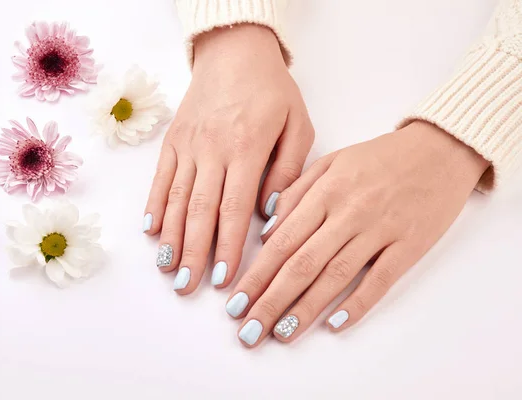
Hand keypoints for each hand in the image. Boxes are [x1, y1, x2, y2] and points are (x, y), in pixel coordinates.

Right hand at [144, 24, 314, 292]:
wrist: (235, 52)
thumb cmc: (272, 91)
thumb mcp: (298, 125)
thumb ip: (288, 170)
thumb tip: (268, 213)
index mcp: (247, 148)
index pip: (235, 209)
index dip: (228, 247)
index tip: (224, 279)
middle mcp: (212, 150)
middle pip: (200, 211)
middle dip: (194, 252)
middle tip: (188, 286)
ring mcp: (188, 145)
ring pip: (176, 198)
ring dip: (171, 237)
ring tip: (167, 268)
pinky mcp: (172, 140)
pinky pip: (160, 177)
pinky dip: (154, 205)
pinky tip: (150, 231)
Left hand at [226, 121, 489, 346]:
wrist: (440, 150)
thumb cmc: (379, 157)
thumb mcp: (332, 161)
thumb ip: (296, 193)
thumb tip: (267, 230)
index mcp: (325, 191)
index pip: (282, 241)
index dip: (256, 275)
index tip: (235, 302)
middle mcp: (348, 213)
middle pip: (303, 264)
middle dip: (271, 300)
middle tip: (249, 330)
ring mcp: (380, 230)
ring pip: (336, 275)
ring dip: (306, 309)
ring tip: (281, 333)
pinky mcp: (409, 245)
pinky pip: (381, 279)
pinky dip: (358, 303)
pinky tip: (335, 324)